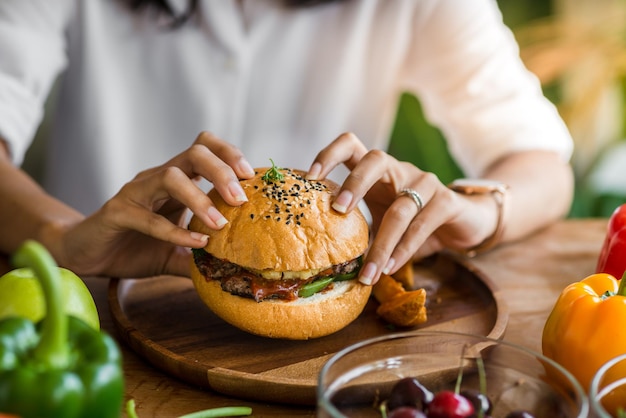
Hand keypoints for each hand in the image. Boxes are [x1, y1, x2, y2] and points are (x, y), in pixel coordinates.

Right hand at [53, 132, 254, 278]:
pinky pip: (147, 216)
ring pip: (171, 176)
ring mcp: (136, 192)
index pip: (205, 148)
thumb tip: (235, 272)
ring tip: (221, 224)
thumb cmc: (135, 247)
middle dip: (222, 171)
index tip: (250, 177)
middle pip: (194, 153)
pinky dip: (174, 230)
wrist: (86, 255)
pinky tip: (194, 242)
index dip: (229, 154)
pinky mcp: (117, 212)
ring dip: (200, 198)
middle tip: (240, 199)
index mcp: (176, 181)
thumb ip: (202, 258)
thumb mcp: (176, 254)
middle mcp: (158, 179)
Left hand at [307, 133, 497, 284]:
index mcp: (377, 171)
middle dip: (354, 183)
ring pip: (401, 207)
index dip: (329, 154)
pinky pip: (422, 225)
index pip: (350, 145)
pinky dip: (404, 250)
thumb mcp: (381, 219)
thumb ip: (357, 228)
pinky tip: (390, 267)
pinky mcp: (447, 201)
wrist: (462, 224)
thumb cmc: (411, 222)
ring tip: (367, 273)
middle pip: (375, 159)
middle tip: (337, 210)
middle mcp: (399, 169)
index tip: (309, 176)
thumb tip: (320, 256)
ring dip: (381, 244)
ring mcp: (425, 182)